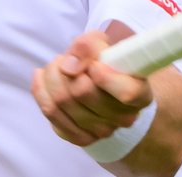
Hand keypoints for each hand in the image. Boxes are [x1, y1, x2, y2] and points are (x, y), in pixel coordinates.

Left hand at [31, 30, 154, 145]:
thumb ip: (89, 46)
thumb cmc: (105, 63)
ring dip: (51, 76)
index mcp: (141, 93)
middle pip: (83, 92)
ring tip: (56, 66)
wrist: (100, 87)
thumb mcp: (102, 45)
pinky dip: (41, 90)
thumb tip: (68, 67)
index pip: (127, 92)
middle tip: (65, 59)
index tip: (93, 65)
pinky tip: (41, 77)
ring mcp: (102, 131)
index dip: (105, 77)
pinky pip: (51, 113)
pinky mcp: (80, 137)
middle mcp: (124, 117)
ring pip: (61, 101)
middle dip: (64, 68)